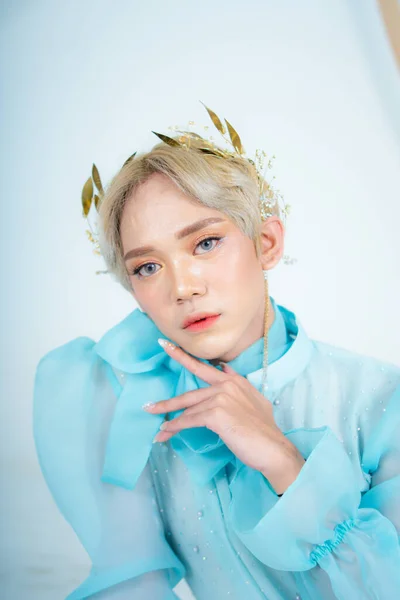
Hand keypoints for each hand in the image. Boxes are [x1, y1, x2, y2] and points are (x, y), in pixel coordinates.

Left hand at [143, 339, 304, 493]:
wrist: (273, 447)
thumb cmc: (264, 429)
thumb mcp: (255, 399)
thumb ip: (238, 384)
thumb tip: (224, 368)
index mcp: (234, 380)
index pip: (204, 367)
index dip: (183, 357)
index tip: (166, 346)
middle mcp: (226, 385)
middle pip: (189, 393)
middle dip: (166, 401)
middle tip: (147, 405)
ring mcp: (220, 398)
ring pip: (187, 410)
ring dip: (171, 423)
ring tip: (158, 430)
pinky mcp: (215, 414)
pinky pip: (189, 421)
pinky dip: (176, 428)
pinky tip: (166, 434)